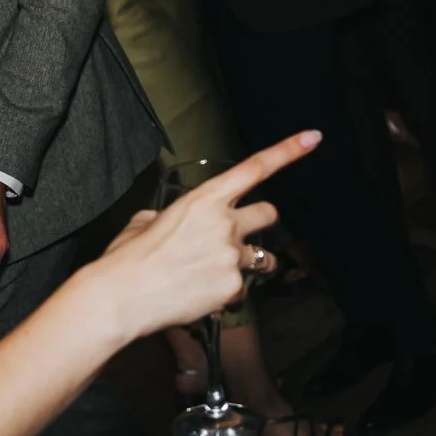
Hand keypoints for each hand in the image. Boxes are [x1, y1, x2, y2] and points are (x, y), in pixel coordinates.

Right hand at [94, 132, 317, 338]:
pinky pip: (242, 290)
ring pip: (264, 258)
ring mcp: (232, 256)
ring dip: (251, 264)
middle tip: (241, 236)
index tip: (312, 138)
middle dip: (261, 222)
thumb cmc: (127, 259)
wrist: (122, 298)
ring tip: (219, 274)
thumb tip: (168, 222)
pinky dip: (226, 294)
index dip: (288, 151)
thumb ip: (169, 216)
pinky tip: (200, 296)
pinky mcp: (233, 288)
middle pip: (269, 213)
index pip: (254, 168)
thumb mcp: (145, 221)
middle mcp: (225, 223)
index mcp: (203, 199)